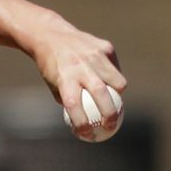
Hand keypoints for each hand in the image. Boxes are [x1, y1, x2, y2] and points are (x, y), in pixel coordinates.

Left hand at [31, 22, 125, 141]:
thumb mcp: (54, 85)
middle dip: (110, 114)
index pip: (74, 105)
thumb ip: (69, 101)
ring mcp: (95, 55)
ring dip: (117, 95)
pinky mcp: (105, 47)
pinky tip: (108, 80)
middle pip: (101, 94)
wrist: (53, 36)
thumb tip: (87, 122)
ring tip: (113, 101)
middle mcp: (81, 66)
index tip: (88, 135)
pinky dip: (114, 77)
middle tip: (111, 125)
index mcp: (64, 78)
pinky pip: (115, 69)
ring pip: (117, 81)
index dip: (82, 122)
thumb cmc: (53, 67)